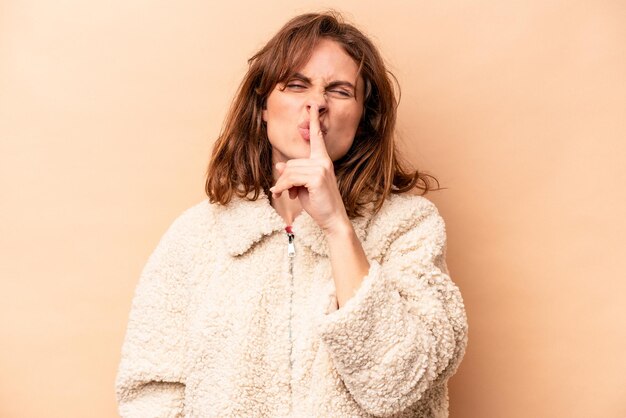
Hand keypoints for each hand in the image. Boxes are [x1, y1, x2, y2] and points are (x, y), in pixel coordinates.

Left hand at [270, 105, 349, 233]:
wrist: (332, 218)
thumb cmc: (319, 202)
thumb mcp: (303, 186)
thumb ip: (293, 174)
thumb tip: (280, 166)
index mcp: (322, 160)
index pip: (317, 137)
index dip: (313, 121)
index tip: (313, 105)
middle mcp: (323, 161)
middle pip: (291, 162)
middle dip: (284, 179)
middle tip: (285, 192)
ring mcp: (321, 168)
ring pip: (289, 171)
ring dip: (283, 185)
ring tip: (286, 195)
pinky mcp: (316, 178)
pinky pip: (291, 178)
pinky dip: (283, 188)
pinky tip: (282, 195)